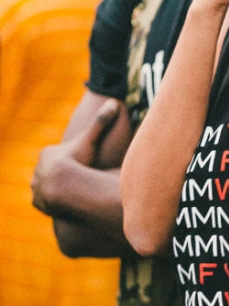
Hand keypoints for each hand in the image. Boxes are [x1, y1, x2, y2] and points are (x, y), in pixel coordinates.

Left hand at [32, 99, 119, 215]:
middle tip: (80, 180)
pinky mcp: (37, 202)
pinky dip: (55, 203)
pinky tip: (67, 204)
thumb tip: (114, 101)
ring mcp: (37, 187)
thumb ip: (101, 123)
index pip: (60, 156)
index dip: (73, 160)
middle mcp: (38, 170)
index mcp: (48, 154)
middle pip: (54, 171)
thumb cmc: (77, 161)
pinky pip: (46, 202)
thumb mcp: (90, 141)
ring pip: (49, 187)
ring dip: (60, 189)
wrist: (63, 186)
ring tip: (75, 194)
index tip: (82, 164)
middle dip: (65, 175)